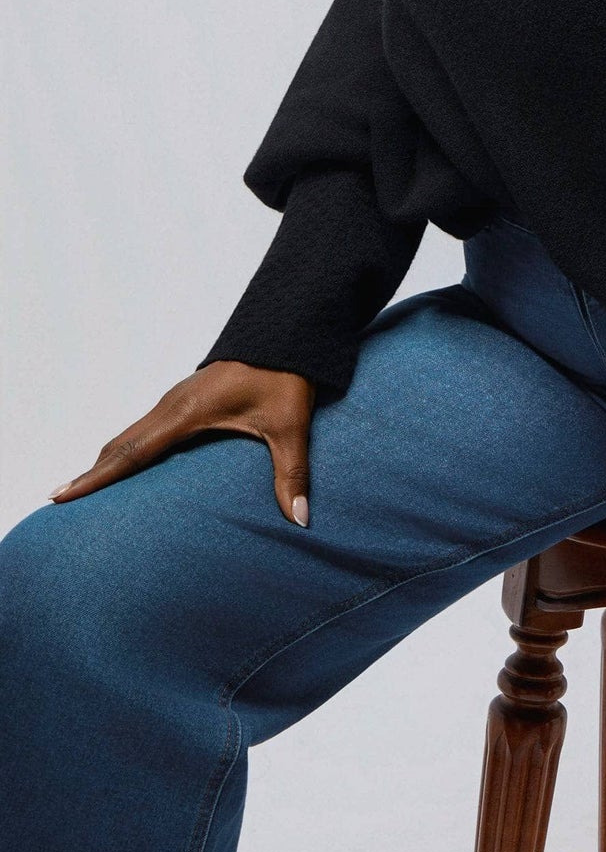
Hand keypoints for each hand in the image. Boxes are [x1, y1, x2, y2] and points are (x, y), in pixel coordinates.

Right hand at [48, 360, 316, 527]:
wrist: (288, 332)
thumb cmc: (286, 376)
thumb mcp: (291, 427)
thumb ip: (291, 473)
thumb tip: (298, 519)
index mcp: (187, 413)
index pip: (133, 451)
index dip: (97, 476)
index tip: (63, 494)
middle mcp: (173, 405)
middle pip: (121, 444)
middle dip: (91, 473)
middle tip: (60, 500)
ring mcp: (176, 400)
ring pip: (131, 434)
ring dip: (107, 460)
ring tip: (83, 488)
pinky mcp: (185, 400)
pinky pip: (145, 428)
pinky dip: (126, 447)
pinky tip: (125, 464)